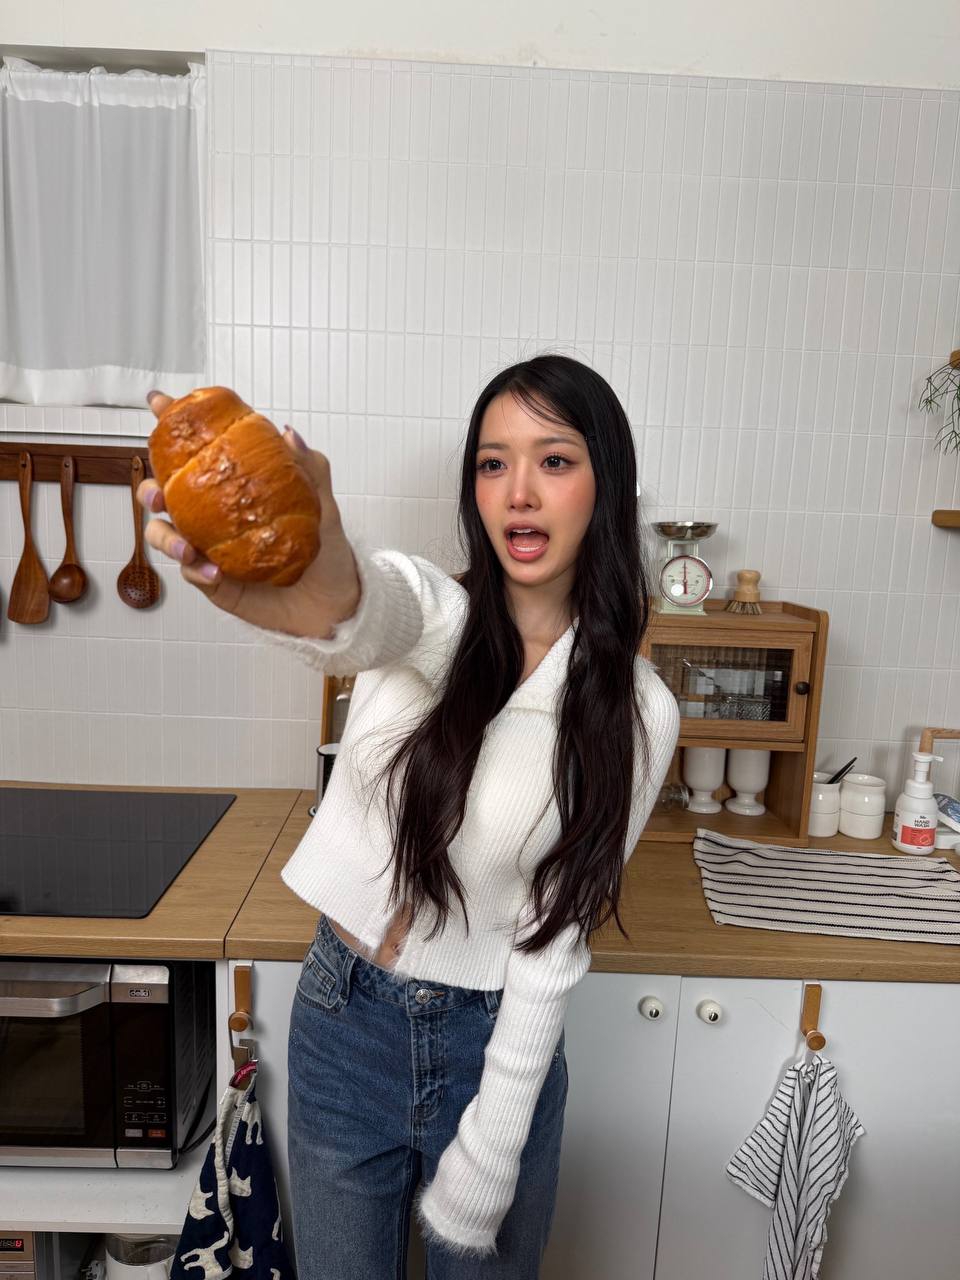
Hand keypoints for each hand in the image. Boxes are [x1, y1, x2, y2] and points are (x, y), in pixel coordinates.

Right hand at [137, 391, 360, 637]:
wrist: (333, 605)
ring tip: (187, 548)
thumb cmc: (326, 554)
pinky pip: (190, 572)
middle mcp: (215, 516)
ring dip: (166, 537)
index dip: (174, 428)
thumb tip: (288, 433)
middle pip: (164, 494)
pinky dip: (195, 570)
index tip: (159, 404)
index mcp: (235, 489)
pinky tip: (213, 573)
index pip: (200, 453)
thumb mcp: (323, 507)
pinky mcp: (212, 581)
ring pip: (164, 535)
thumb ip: (308, 469)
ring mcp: (210, 548)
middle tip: (159, 494)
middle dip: (150, 489)